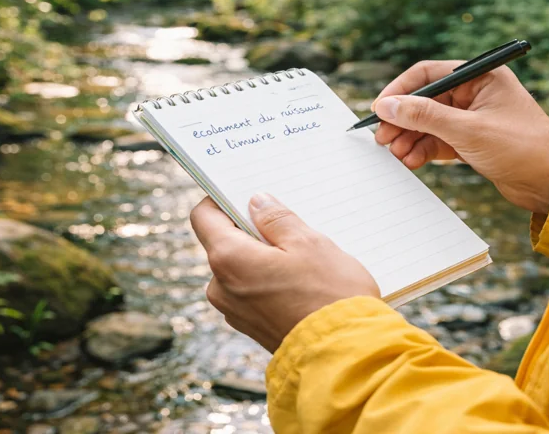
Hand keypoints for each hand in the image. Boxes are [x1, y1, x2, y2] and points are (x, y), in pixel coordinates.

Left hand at [190, 193, 379, 351]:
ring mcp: (235, 311)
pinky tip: (301, 283)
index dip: (221, 200)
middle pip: (224, 243)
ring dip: (263, 258)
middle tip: (288, 227)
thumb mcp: (308, 242)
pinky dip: (269, 282)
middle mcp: (221, 287)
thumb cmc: (329, 294)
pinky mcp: (251, 327)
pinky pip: (252, 292)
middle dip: (251, 232)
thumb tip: (256, 203)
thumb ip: (276, 218)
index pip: (203, 217)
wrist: (345, 354)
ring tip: (302, 260)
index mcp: (228, 259)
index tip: (246, 195)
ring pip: (241, 269)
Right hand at [373, 61, 548, 214]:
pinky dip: (424, 150)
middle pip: (426, 100)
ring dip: (410, 138)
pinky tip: (411, 161)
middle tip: (382, 139)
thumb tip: (387, 106)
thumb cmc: (521, 149)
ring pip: (430, 123)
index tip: (379, 109)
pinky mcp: (473, 141)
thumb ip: (425, 116)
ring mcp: (474, 118)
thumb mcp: (468, 130)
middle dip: (403, 120)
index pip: (429, 74)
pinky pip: (440, 140)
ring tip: (396, 154)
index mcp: (480, 77)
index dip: (400, 90)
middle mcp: (476, 93)